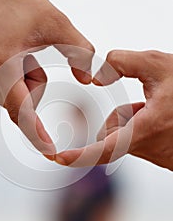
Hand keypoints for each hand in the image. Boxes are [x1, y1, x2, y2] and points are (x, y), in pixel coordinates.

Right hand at [0, 0, 93, 156]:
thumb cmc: (27, 4)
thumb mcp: (61, 25)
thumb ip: (82, 54)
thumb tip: (92, 81)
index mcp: (2, 61)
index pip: (21, 110)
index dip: (37, 132)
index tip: (50, 152)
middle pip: (17, 103)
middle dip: (32, 88)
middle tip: (32, 58)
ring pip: (6, 98)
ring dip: (19, 84)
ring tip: (18, 53)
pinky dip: (6, 80)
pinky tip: (6, 54)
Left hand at [56, 50, 172, 170]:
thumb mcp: (161, 65)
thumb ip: (126, 61)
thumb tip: (101, 67)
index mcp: (146, 129)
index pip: (104, 149)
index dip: (79, 155)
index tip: (58, 158)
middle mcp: (149, 147)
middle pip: (114, 134)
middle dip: (120, 117)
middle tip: (145, 103)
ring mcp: (157, 155)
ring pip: (126, 136)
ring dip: (133, 119)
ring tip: (158, 106)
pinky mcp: (162, 155)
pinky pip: (139, 140)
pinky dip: (143, 125)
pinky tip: (161, 114)